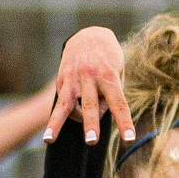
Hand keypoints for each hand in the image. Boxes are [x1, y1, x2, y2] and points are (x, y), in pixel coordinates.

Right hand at [44, 28, 131, 145]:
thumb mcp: (117, 73)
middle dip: (90, 124)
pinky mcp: (62, 80)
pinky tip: (51, 134)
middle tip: (91, 141)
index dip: (124, 122)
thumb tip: (95, 117)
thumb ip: (110, 95)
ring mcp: (74, 78)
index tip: (129, 139)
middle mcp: (91, 77)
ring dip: (57, 123)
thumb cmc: (109, 61)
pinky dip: (57, 119)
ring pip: (65, 104)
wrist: (89, 35)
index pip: (119, 103)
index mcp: (110, 76)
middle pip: (91, 105)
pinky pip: (62, 102)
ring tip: (49, 139)